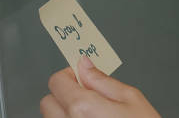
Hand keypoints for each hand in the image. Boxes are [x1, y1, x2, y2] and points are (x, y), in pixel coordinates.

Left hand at [40, 56, 161, 117]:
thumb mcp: (131, 98)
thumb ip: (103, 80)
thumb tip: (85, 65)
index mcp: (82, 108)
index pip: (56, 81)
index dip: (70, 75)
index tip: (82, 78)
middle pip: (48, 102)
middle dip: (64, 95)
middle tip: (87, 96)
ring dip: (65, 112)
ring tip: (91, 114)